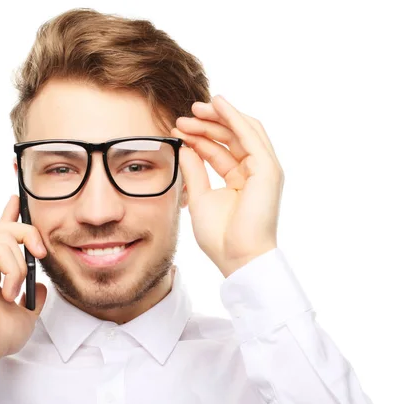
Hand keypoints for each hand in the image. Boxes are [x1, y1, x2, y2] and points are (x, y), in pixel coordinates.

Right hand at [0, 195, 47, 364]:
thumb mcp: (25, 313)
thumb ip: (33, 295)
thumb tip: (41, 284)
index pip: (0, 234)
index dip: (9, 214)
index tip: (16, 199)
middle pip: (6, 227)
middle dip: (29, 233)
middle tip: (40, 254)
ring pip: (6, 235)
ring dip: (20, 265)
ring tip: (14, 291)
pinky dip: (12, 270)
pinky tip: (6, 291)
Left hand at [170, 95, 283, 277]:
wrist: (237, 258)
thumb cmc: (220, 236)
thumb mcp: (200, 197)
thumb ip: (194, 170)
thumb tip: (185, 146)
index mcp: (240, 180)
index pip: (220, 150)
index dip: (199, 137)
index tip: (176, 129)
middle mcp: (255, 171)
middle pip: (231, 137)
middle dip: (207, 123)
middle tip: (184, 115)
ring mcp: (264, 169)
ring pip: (241, 131)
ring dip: (219, 116)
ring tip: (195, 108)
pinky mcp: (268, 169)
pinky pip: (249, 135)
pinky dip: (233, 117)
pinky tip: (218, 105)